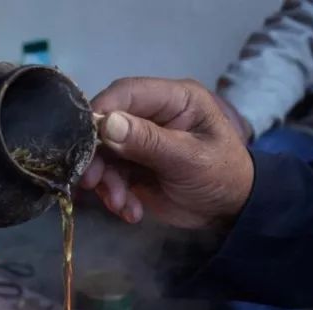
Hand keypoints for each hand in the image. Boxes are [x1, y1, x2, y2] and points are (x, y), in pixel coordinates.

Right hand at [82, 78, 253, 228]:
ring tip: (121, 203)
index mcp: (174, 98)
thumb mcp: (189, 159)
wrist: (229, 212)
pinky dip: (115, 196)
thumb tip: (106, 124)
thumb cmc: (222, 176)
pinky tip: (131, 211)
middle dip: (97, 155)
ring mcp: (139, 142)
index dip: (101, 110)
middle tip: (92, 181)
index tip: (83, 137)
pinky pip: (110, 176)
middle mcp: (152, 115)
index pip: (127, 93)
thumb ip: (149, 141)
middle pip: (107, 124)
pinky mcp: (132, 167)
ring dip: (106, 182)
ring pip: (103, 154)